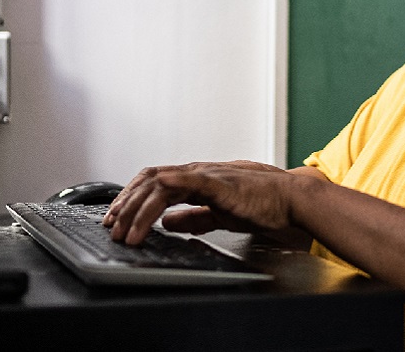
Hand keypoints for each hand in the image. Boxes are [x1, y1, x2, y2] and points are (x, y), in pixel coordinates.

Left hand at [102, 161, 298, 244]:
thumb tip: (168, 223)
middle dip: (125, 204)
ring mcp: (204, 174)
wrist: (291, 199)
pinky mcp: (213, 182)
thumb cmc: (263, 204)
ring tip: (126, 233)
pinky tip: (147, 218)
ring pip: (156, 183)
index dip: (132, 198)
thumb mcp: (220, 214)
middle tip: (112, 227)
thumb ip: (194, 217)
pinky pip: (177, 185)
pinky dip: (157, 200)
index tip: (119, 219)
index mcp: (196, 178)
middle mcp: (195, 172)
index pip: (153, 182)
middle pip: (147, 180)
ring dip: (136, 209)